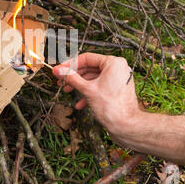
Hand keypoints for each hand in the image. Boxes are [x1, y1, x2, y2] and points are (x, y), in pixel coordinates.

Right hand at [52, 52, 184, 164]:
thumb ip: (71, 78)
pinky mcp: (117, 89)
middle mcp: (118, 68)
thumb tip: (58, 70)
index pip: (87, 58)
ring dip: (80, 85)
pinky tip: (80, 103)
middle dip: (74, 76)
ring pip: (94, 78)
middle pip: (90, 68)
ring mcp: (118, 79)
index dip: (71, 64)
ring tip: (67, 90)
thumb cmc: (112, 107)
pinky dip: (89, 93)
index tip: (60, 69)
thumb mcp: (87, 89)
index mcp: (113, 63)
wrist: (126, 125)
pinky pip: (100, 86)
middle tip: (61, 80)